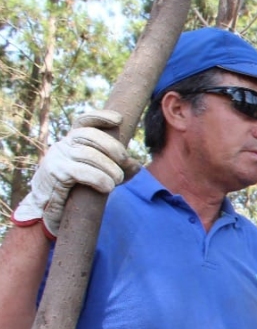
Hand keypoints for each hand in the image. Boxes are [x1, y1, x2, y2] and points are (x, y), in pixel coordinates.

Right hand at [12, 110, 136, 236]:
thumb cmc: (76, 191)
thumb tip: (137, 165)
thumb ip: (118, 168)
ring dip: (109, 168)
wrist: (48, 211)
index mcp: (72, 142)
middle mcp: (63, 145)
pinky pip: (80, 171)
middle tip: (124, 161)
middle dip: (112, 147)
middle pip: (89, 135)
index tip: (119, 120)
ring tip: (117, 180)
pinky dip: (98, 178)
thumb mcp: (100, 175)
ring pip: (87, 154)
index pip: (83, 121)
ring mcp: (57, 158)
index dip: (100, 117)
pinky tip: (108, 187)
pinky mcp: (55, 174)